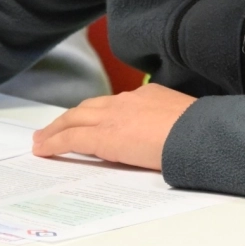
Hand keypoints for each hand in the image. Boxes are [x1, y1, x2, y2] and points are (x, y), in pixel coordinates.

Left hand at [31, 84, 196, 169]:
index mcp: (148, 95)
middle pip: (88, 107)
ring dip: (56, 129)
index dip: (97, 113)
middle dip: (69, 118)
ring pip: (74, 118)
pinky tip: (43, 150)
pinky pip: (71, 138)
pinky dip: (54, 143)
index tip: (89, 120)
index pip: (115, 104)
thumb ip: (170, 124)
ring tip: (42, 140)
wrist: (199, 133)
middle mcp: (127, 101)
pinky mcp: (104, 136)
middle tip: (52, 129)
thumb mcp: (185, 119)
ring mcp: (113, 116)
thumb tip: (172, 137)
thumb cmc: (202, 131)